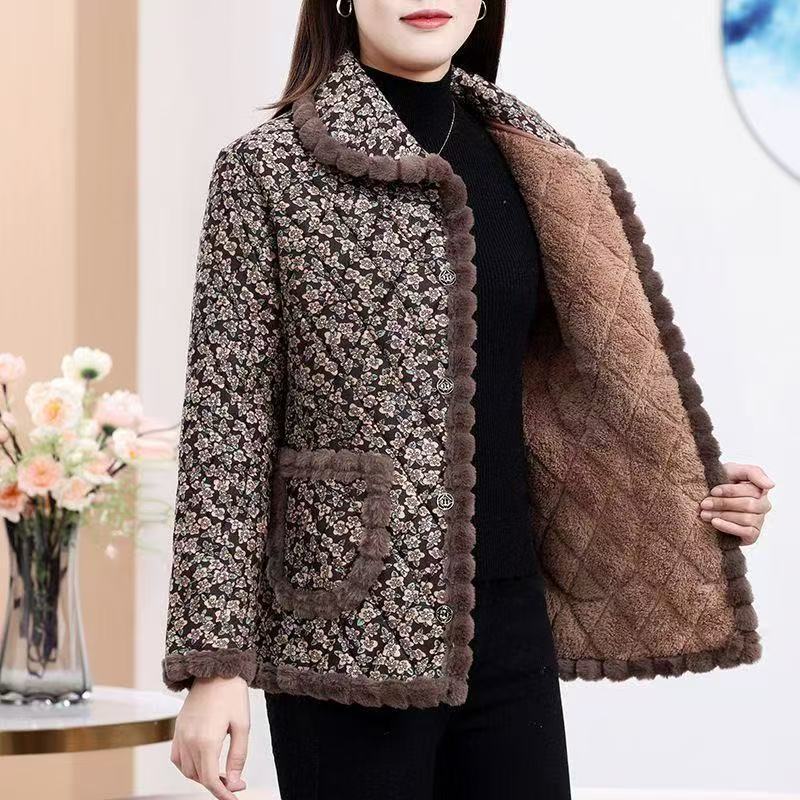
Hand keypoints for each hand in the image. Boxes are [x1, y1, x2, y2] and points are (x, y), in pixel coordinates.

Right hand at [170, 675, 249, 798]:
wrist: (216, 668)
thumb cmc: (232, 694)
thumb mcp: (242, 725)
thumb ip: (237, 756)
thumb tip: (235, 782)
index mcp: (206, 741)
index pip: (211, 780)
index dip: (223, 793)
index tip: (235, 798)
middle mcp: (189, 741)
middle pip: (199, 777)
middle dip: (216, 785)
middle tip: (235, 782)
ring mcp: (180, 735)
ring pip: (187, 770)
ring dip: (202, 777)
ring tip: (222, 773)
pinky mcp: (177, 729)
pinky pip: (178, 758)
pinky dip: (188, 766)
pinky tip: (203, 762)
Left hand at [699, 462, 774, 545]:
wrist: (703, 501)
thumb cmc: (720, 483)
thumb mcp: (732, 470)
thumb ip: (753, 472)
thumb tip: (771, 485)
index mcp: (760, 489)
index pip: (752, 490)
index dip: (730, 491)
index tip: (713, 491)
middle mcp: (763, 505)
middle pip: (748, 505)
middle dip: (723, 503)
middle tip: (705, 504)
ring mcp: (759, 521)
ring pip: (746, 518)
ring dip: (722, 515)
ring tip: (704, 514)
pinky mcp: (752, 534)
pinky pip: (745, 532)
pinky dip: (728, 527)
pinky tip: (715, 522)